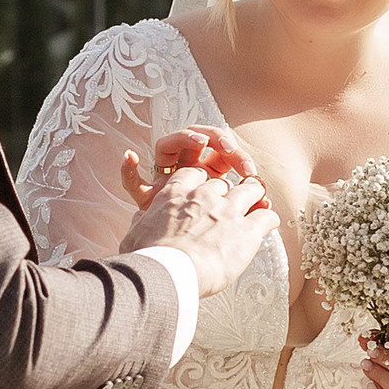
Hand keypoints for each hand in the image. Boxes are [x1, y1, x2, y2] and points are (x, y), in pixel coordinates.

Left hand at [120, 125, 255, 210]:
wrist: (170, 251)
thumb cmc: (153, 223)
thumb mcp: (142, 199)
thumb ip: (131, 177)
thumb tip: (128, 155)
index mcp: (169, 163)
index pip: (177, 140)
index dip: (188, 136)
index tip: (201, 142)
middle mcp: (189, 166)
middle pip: (207, 140)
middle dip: (220, 140)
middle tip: (231, 151)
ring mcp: (207, 175)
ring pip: (224, 155)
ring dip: (237, 156)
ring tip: (249, 171)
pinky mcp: (222, 191)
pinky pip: (239, 185)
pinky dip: (248, 186)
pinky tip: (259, 188)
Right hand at [144, 160, 271, 293]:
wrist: (169, 273)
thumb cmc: (148, 257)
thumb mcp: (135, 233)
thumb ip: (142, 221)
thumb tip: (140, 218)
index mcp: (175, 193)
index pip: (194, 174)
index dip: (202, 183)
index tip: (204, 191)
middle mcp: (204, 196)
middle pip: (223, 182)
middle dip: (228, 193)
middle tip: (230, 205)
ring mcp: (228, 210)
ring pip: (250, 190)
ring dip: (255, 196)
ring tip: (258, 204)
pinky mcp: (247, 230)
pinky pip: (266, 216)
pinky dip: (269, 219)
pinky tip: (269, 225)